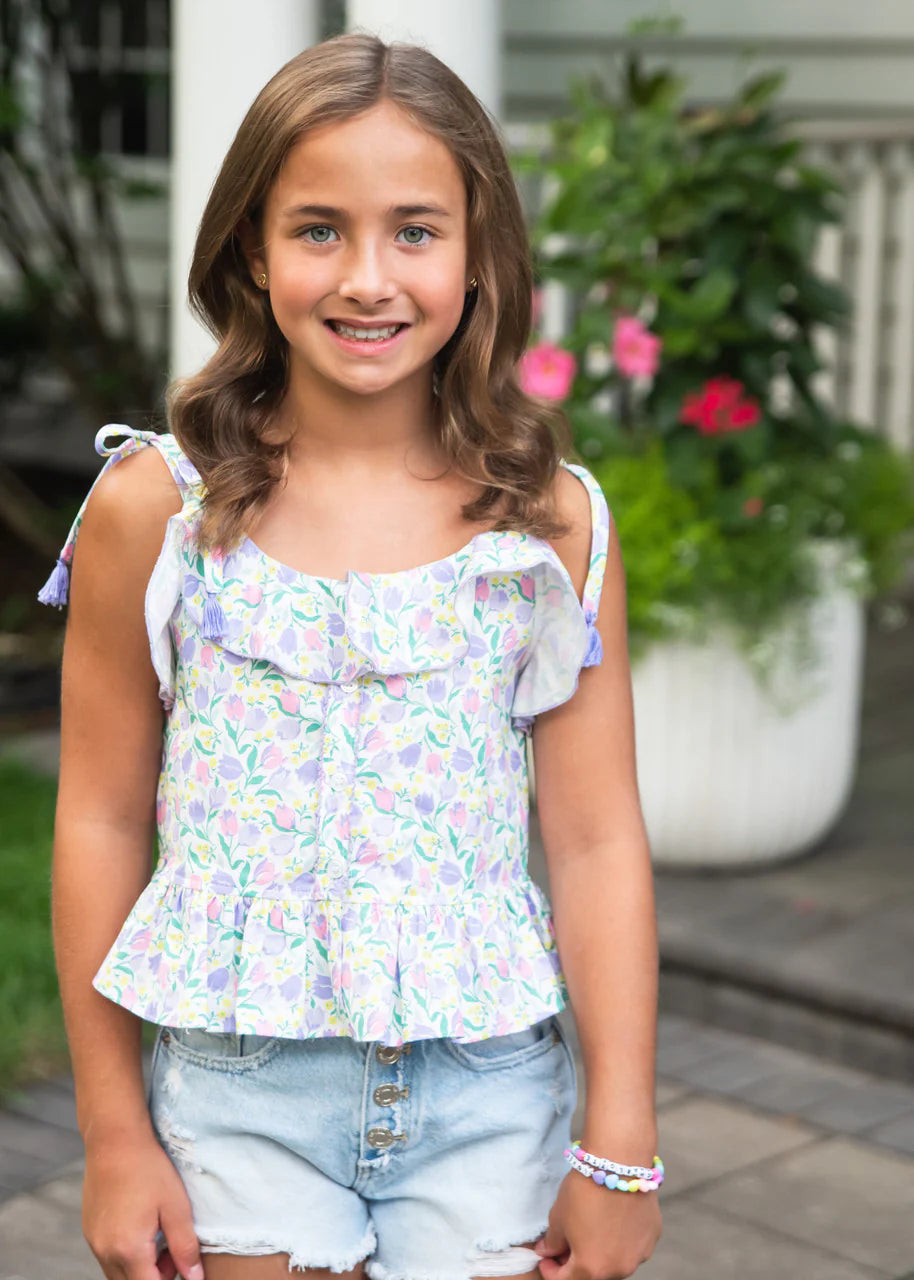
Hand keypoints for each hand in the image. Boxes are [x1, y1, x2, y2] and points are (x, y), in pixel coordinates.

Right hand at [82, 1132, 205, 1279]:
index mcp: (128, 1249)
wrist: (115, 1140)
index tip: (181, 1263)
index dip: (169, 1279)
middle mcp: (105, 1251)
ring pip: (118, 1273)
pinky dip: (127, 1254)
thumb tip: (194, 1277)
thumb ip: (185, 1247)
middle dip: (155, 1276)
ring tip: (159, 1236)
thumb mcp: (176, 1206)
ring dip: (140, 1266)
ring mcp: (94, 1242)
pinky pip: (108, 1256)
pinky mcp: (89, 1231)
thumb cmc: (149, 1169)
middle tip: (174, 1250)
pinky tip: (141, 1226)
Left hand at [533, 1169, 661, 1278]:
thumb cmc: (585, 1189)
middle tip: (567, 1243)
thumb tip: (548, 1251)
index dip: (552, 1270)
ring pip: (614, 1261)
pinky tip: (611, 1219)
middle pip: (593, 1274)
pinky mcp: (652, 1237)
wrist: (619, 1161)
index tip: (547, 1257)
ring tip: (591, 1229)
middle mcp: (619, 1268)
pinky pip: (632, 1246)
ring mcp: (639, 1254)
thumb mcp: (559, 1216)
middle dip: (577, 1262)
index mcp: (592, 1269)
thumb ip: (553, 1241)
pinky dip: (620, 1240)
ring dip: (600, 1252)